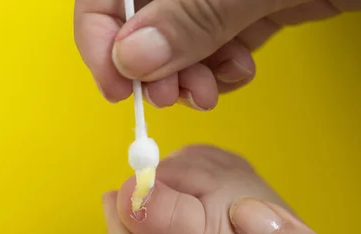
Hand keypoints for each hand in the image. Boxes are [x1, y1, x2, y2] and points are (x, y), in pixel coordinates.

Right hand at [74, 0, 360, 109]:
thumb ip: (197, 12)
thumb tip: (133, 56)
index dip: (100, 34)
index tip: (115, 84)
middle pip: (143, 15)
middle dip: (151, 63)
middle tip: (172, 97)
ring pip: (181, 34)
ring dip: (188, 73)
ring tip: (211, 91)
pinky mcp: (260, 0)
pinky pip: (221, 39)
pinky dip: (221, 65)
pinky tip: (238, 72)